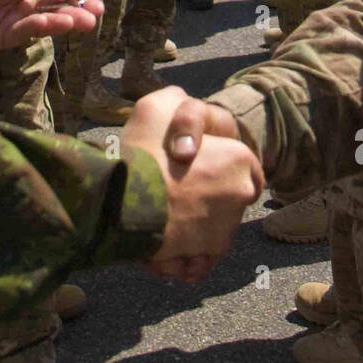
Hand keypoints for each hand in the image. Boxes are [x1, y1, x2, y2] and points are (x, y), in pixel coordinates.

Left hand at [0, 0, 102, 49]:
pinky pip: (26, 32)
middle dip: (77, 14)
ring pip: (46, 24)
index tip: (98, 6)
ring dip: (62, 22)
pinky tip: (51, 20)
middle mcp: (29, 3)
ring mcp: (17, 21)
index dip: (80, 0)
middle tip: (94, 19)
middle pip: (58, 11)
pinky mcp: (4, 37)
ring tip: (78, 20)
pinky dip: (40, 27)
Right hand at [122, 87, 263, 283]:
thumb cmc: (143, 153)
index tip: (190, 164)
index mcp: (240, 161)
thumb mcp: (157, 106)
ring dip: (192, 226)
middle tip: (173, 190)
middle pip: (226, 197)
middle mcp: (240, 197)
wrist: (120, 205)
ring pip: (210, 228)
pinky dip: (183, 258)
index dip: (216, 162)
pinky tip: (162, 249)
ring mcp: (224, 230)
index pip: (242, 164)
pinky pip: (197, 259)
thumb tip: (182, 103)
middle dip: (206, 196)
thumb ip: (179, 103)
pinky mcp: (204, 256)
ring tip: (161, 218)